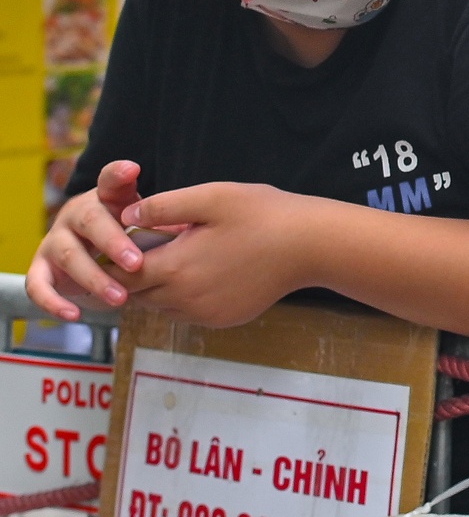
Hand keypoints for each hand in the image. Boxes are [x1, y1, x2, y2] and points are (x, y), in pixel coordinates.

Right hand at [26, 160, 148, 319]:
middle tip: (136, 263)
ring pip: (68, 255)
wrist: (95, 256)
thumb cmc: (127, 236)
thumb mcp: (145, 225)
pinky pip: (39, 285)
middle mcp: (76, 215)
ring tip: (120, 297)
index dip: (118, 175)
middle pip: (90, 222)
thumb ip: (162, 220)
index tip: (131, 170)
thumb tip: (188, 226)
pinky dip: (53, 302)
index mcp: (105, 199)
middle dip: (113, 243)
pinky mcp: (42, 269)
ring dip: (93, 277)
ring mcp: (56, 241)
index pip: (110, 181)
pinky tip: (74, 315)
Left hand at [111, 182, 318, 326]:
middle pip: (136, 294)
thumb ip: (162, 206)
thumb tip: (125, 216)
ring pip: (160, 305)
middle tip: (140, 249)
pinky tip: (201, 272)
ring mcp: (206, 314)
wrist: (310, 245)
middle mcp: (184, 299)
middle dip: (131, 274)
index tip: (109, 246)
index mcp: (175, 268)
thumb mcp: (211, 197)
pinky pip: (187, 312)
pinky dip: (182, 297)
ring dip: (157, 286)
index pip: (120, 275)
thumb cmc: (262, 215)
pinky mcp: (224, 319)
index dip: (109, 261)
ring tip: (172, 259)